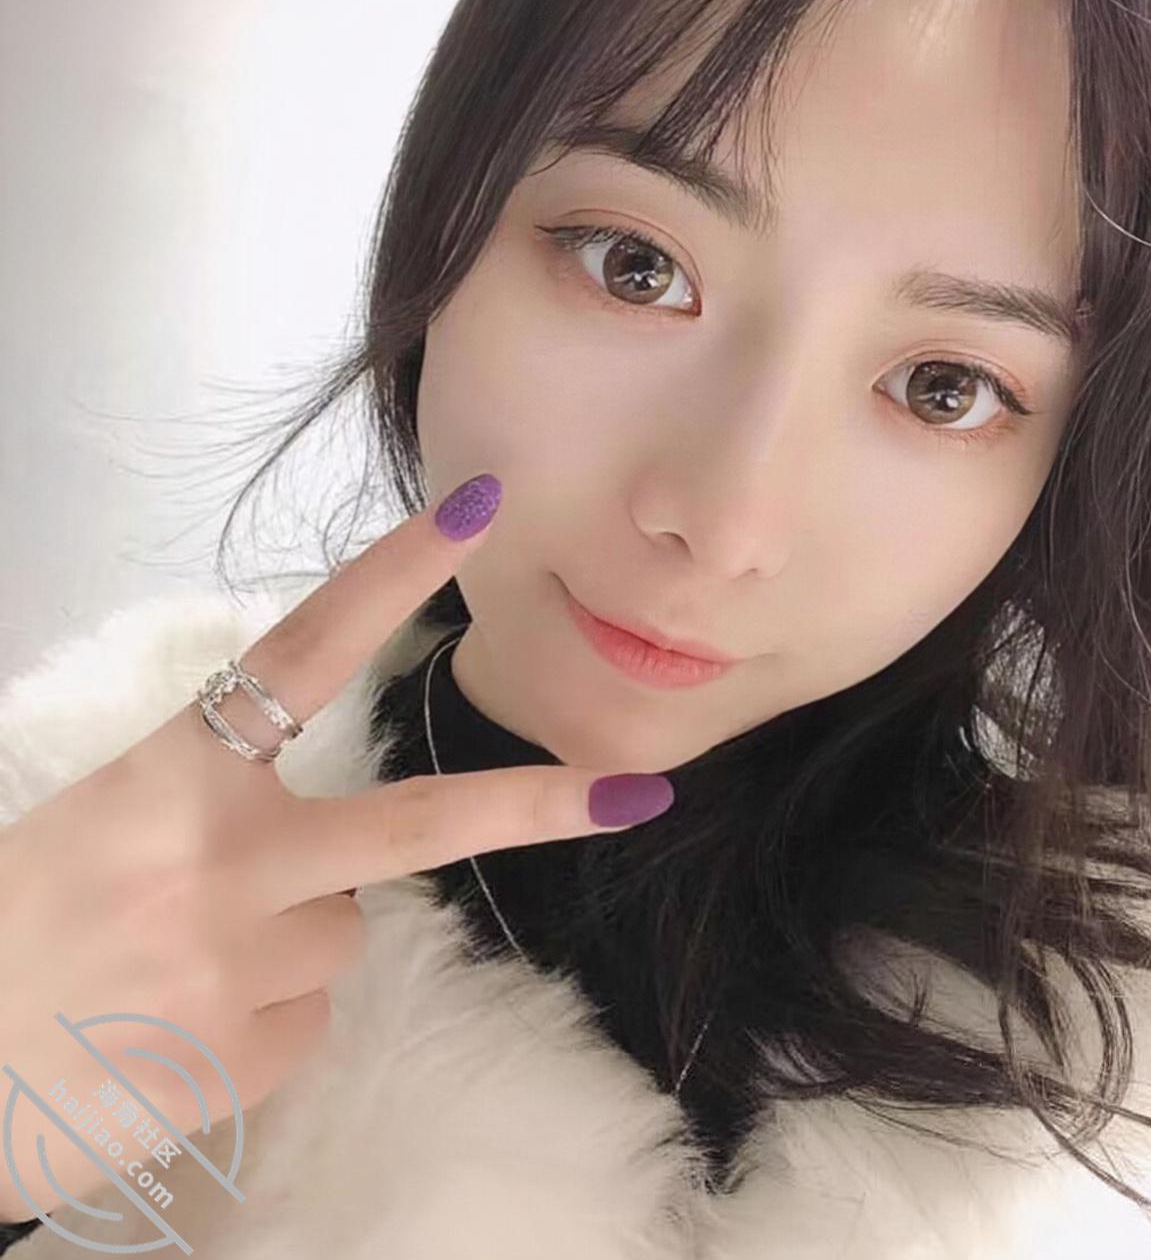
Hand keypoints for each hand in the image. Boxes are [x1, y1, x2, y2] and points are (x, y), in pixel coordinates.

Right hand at [0, 474, 673, 1222]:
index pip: (308, 648)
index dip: (398, 572)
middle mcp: (227, 861)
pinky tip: (169, 1034)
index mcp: (173, 776)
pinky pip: (303, 1021)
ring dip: (290, 941)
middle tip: (639, 792)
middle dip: (537, 805)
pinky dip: (256, 1021)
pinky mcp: (247, 1060)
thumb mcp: (90, 830)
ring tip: (177, 966)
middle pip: (418, 824)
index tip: (481, 511)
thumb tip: (317, 868)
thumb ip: (207, 815)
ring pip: (340, 933)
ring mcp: (245, 966)